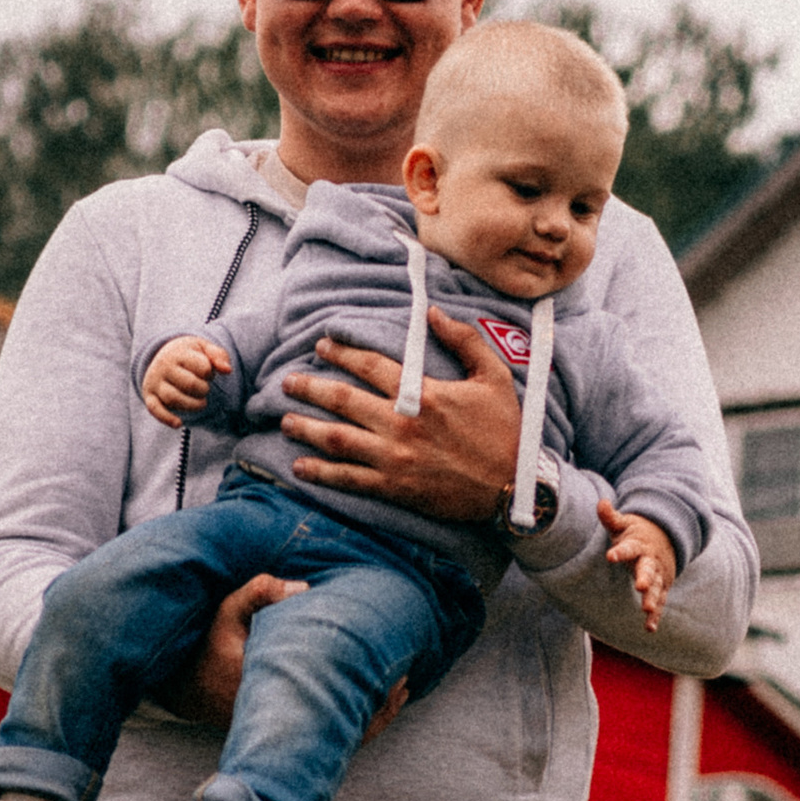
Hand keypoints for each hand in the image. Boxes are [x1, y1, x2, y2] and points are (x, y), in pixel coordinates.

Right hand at [141, 334, 226, 425]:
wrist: (163, 357)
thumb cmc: (189, 355)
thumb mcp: (204, 348)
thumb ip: (219, 355)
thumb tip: (227, 370)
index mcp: (179, 353)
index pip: (203, 367)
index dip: (210, 374)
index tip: (207, 373)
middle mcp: (164, 366)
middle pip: (190, 384)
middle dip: (204, 390)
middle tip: (204, 389)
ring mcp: (155, 382)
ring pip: (173, 399)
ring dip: (193, 406)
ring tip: (200, 403)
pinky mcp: (149, 396)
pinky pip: (155, 409)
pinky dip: (167, 418)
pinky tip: (179, 423)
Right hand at [159, 570, 408, 743]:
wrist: (190, 686)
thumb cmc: (212, 644)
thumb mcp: (228, 610)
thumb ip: (260, 591)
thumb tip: (304, 589)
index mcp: (271, 683)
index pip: (326, 687)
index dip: (361, 681)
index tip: (388, 666)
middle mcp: (282, 713)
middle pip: (340, 717)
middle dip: (376, 701)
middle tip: (404, 677)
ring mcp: (286, 727)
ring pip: (338, 731)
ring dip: (371, 715)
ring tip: (400, 691)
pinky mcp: (289, 733)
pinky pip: (330, 736)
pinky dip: (358, 723)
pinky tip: (378, 705)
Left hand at [280, 305, 523, 520]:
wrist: (515, 487)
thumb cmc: (506, 430)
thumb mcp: (493, 376)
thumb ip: (463, 340)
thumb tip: (431, 312)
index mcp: (423, 394)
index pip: (370, 365)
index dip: (342, 352)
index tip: (323, 344)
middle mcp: (401, 424)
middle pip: (343, 399)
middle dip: (311, 387)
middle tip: (288, 381)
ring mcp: (394, 458)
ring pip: (337, 438)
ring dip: (306, 428)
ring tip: (284, 420)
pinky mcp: (394, 488)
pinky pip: (348, 479)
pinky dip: (321, 473)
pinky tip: (299, 466)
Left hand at [600, 501, 677, 634]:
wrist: (665, 538)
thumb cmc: (636, 533)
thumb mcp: (624, 524)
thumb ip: (611, 517)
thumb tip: (601, 502)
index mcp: (639, 545)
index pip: (629, 548)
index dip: (620, 551)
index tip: (610, 556)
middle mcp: (651, 561)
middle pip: (648, 569)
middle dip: (645, 578)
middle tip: (641, 586)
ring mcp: (658, 574)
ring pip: (656, 587)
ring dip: (652, 598)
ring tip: (647, 609)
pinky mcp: (662, 587)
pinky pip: (659, 601)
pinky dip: (656, 615)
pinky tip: (649, 628)